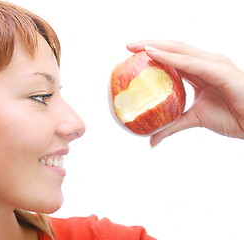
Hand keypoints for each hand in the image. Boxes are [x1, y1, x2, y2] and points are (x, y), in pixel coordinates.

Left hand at [127, 40, 243, 146]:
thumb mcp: (193, 119)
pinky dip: (171, 58)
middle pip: (174, 48)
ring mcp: (213, 64)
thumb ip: (172, 126)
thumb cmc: (231, 117)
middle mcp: (205, 63)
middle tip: (128, 45)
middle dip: (150, 44)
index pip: (172, 56)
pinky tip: (154, 54)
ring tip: (136, 46)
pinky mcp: (220, 70)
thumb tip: (151, 140)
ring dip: (157, 46)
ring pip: (180, 50)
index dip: (153, 52)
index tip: (131, 53)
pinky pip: (190, 63)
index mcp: (200, 71)